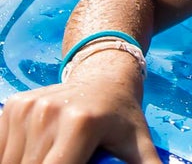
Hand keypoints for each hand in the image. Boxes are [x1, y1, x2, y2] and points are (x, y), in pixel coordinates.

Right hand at [0, 79, 160, 163]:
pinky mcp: (15, 105)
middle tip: (68, 161)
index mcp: (81, 124)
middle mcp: (50, 112)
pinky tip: (35, 154)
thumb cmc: (122, 115)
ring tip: (55, 157)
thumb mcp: (139, 142)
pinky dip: (12, 156)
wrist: (104, 75)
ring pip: (13, 161)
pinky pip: (2, 147)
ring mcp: (28, 107)